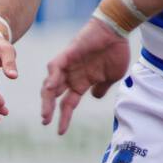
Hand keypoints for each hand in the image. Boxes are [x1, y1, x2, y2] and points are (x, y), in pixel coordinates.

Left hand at [40, 18, 130, 134]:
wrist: (117, 30)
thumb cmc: (116, 51)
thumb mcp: (111, 77)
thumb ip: (101, 88)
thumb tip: (95, 96)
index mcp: (81, 83)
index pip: (68, 104)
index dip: (64, 117)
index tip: (60, 132)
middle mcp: (71, 76)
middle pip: (55, 96)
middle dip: (49, 109)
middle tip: (45, 122)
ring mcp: (68, 66)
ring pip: (51, 84)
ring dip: (47, 98)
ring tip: (45, 112)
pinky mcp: (67, 54)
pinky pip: (55, 67)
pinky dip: (52, 78)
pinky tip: (49, 89)